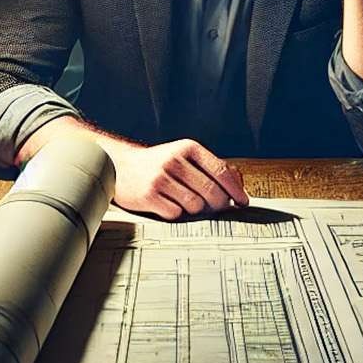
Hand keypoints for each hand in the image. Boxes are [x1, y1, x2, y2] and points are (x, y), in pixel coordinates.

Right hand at [107, 138, 249, 219]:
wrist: (119, 167)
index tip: (244, 203)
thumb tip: (239, 184)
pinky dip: (175, 213)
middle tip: (215, 207)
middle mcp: (175, 160)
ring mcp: (160, 178)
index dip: (236, 190)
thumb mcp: (184, 157)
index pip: (221, 171)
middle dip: (218, 204)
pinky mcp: (148, 196)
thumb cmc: (159, 165)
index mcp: (188, 148)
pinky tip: (167, 204)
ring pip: (196, 206)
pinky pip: (176, 214)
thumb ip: (211, 167)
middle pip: (212, 192)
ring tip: (183, 201)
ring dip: (194, 209)